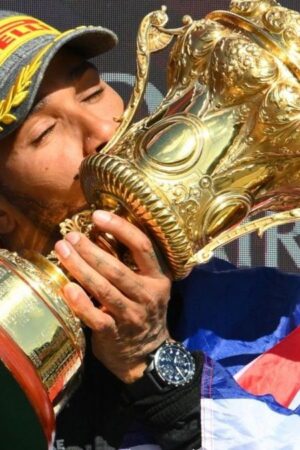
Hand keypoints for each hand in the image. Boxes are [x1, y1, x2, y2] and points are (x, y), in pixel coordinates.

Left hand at [54, 210, 170, 382]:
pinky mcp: (115, 334)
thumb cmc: (142, 312)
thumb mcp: (144, 285)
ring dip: (80, 269)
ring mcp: (132, 316)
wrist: (148, 355)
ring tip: (62, 251)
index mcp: (157, 278)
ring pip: (104, 289)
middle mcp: (147, 296)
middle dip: (90, 250)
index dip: (121, 228)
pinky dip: (81, 302)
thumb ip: (124, 261)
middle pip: (117, 268)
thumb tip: (100, 231)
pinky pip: (96, 317)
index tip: (98, 215)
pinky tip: (67, 288)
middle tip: (70, 236)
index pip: (143, 247)